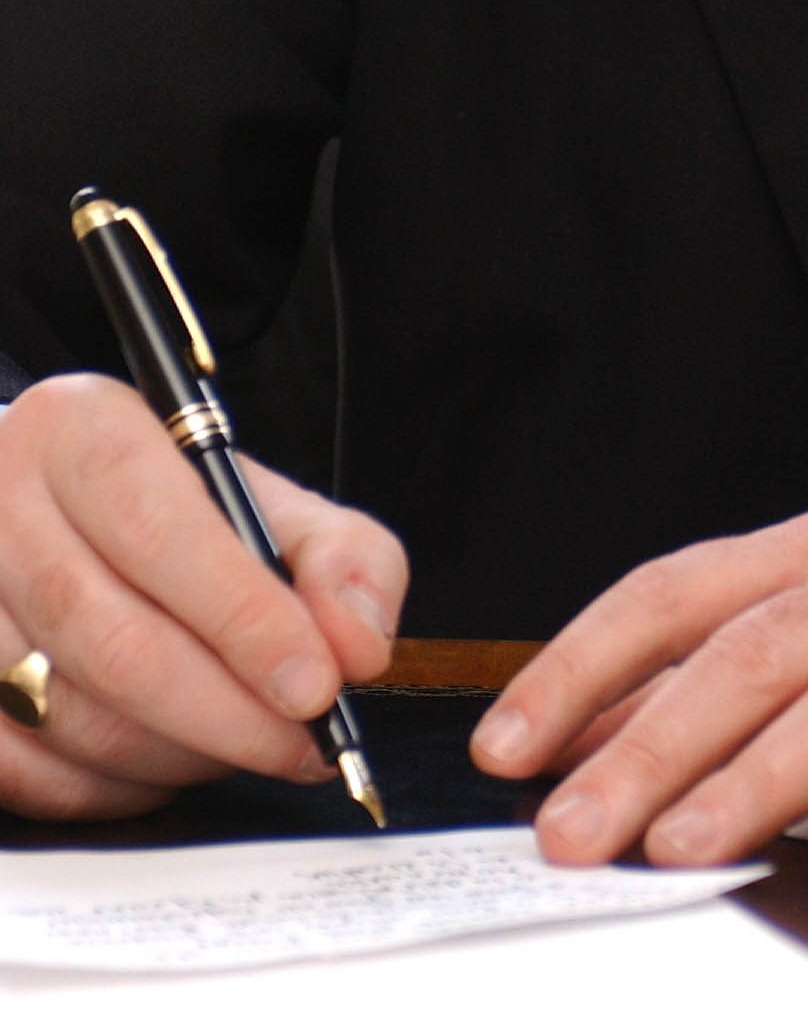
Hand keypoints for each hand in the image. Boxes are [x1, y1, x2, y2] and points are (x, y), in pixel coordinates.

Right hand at [0, 373, 406, 818]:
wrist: (55, 512)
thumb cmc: (170, 508)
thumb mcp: (265, 498)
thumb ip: (341, 558)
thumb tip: (358, 647)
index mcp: (80, 431)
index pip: (158, 528)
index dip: (241, 616)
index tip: (317, 683)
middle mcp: (0, 508)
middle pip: (111, 637)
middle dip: (225, 711)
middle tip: (301, 744)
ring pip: (69, 716)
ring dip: (177, 755)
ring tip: (245, 744)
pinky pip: (26, 773)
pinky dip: (111, 790)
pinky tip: (169, 765)